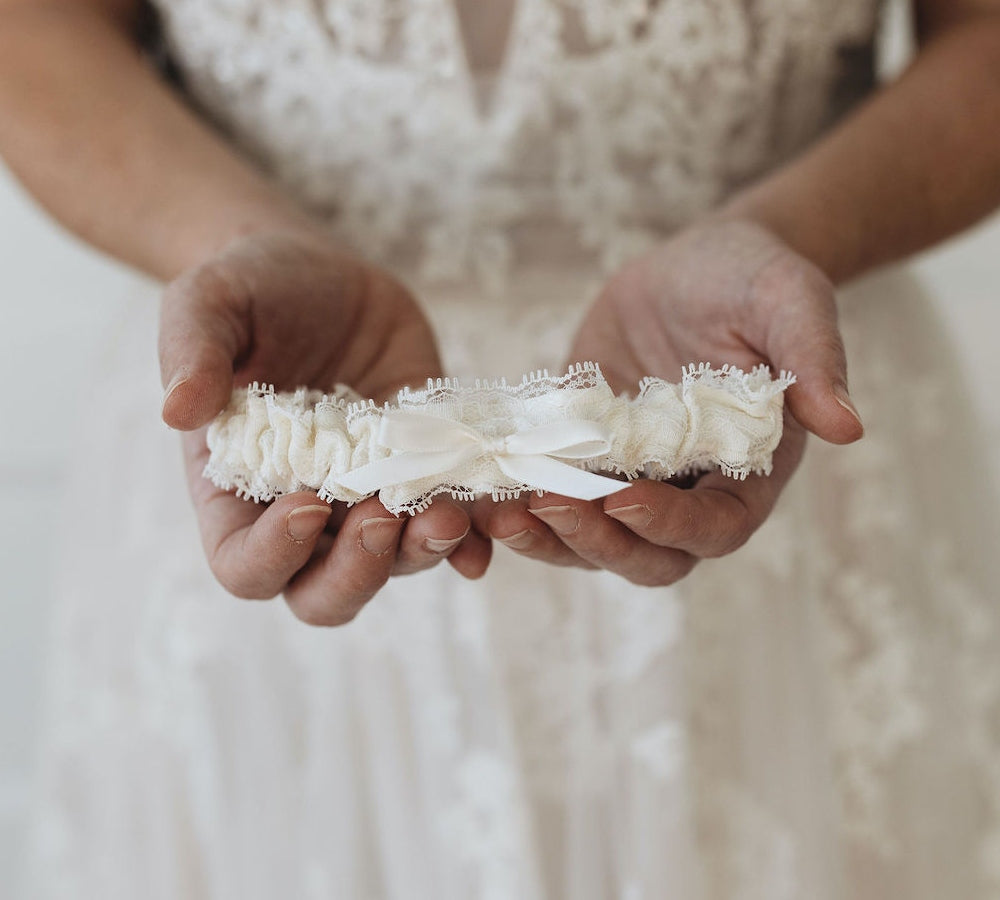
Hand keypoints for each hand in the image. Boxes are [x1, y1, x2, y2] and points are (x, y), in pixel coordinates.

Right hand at [159, 228, 490, 624]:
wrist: (320, 275)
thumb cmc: (250, 292)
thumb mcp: (209, 303)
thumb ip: (192, 351)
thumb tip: (177, 410)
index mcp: (236, 493)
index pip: (244, 565)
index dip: (274, 555)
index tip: (306, 502)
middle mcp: (302, 513)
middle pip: (324, 592)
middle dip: (358, 572)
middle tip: (384, 517)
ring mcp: (368, 498)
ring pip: (395, 565)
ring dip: (423, 552)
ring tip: (449, 513)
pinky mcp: (422, 471)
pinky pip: (451, 524)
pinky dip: (474, 533)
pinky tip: (493, 521)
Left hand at [480, 219, 863, 584]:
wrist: (697, 263)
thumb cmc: (754, 280)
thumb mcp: (790, 301)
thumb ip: (815, 359)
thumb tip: (849, 426)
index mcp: (747, 471)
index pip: (713, 527)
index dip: (670, 524)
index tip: (624, 497)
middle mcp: (687, 487)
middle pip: (645, 554)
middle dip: (597, 542)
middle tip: (546, 508)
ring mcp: (631, 474)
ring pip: (590, 537)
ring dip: (547, 537)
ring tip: (500, 514)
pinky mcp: (584, 451)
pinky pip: (550, 491)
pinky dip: (518, 499)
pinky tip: (483, 487)